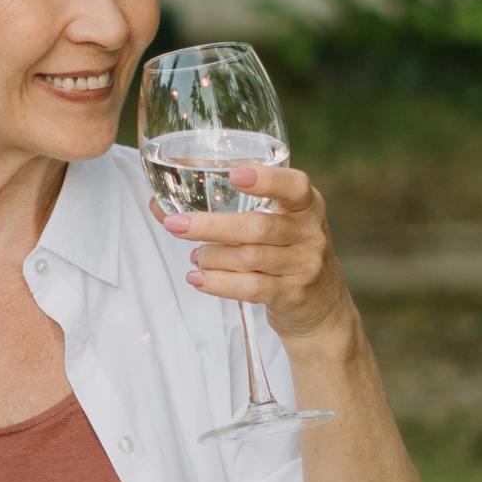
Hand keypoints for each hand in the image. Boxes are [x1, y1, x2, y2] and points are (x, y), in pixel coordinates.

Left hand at [157, 162, 354, 351]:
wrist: (322, 306)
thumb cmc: (285, 253)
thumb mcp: (276, 225)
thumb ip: (232, 212)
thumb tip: (160, 206)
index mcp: (307, 205)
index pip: (294, 186)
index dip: (266, 180)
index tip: (235, 175)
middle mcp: (310, 233)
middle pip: (258, 226)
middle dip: (211, 226)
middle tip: (176, 225)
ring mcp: (304, 266)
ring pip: (249, 258)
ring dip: (212, 256)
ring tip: (194, 257)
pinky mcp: (293, 295)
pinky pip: (251, 288)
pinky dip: (219, 283)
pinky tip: (197, 279)